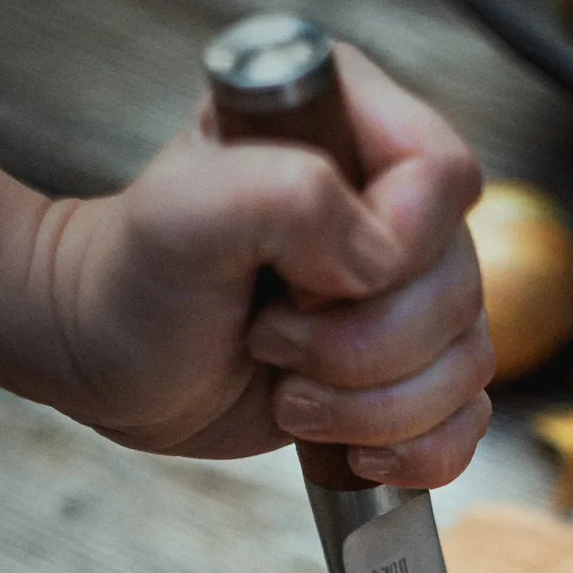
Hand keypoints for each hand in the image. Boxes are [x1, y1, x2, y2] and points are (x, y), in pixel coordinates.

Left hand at [28, 45, 493, 487]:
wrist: (103, 357)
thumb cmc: (129, 278)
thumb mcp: (181, 214)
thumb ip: (283, 196)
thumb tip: (379, 257)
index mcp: (351, 123)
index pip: (445, 175)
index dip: (393, 247)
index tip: (297, 282)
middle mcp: (394, 202)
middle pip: (460, 284)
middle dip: (359, 346)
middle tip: (268, 339)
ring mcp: (407, 289)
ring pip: (467, 362)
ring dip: (371, 406)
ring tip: (286, 390)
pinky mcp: (410, 367)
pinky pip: (468, 417)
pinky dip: (416, 449)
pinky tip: (348, 446)